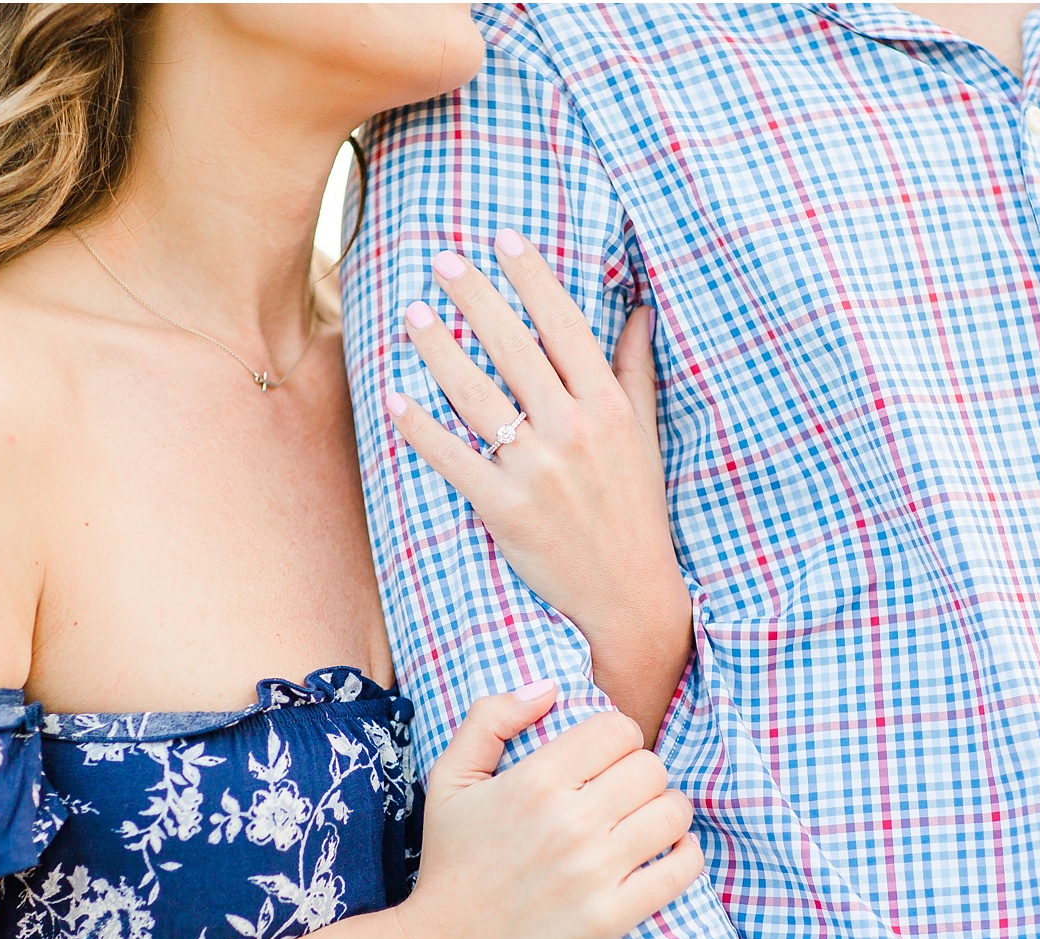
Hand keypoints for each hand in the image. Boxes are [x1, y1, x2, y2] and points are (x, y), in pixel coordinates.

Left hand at [386, 231, 693, 743]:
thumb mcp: (643, 437)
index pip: (566, 325)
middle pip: (514, 348)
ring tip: (412, 316)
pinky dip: (422, 430)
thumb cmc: (635, 512)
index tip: (503, 239)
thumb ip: (636, 371)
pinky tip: (396, 401)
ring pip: (477, 396)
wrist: (629, 599)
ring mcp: (537, 471)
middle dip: (475, 298)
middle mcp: (573, 431)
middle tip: (441, 260)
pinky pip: (454, 461)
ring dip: (439, 351)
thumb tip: (640, 309)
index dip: (532, 278)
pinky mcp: (505, 511)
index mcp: (608, 407)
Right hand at [394, 681, 702, 938]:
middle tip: (623, 793)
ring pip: (673, 812)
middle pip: (652, 768)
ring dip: (666, 811)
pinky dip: (684, 854)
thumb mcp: (449, 778)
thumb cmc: (450, 861)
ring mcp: (595, 872)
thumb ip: (490, 717)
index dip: (617, 738)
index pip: (618, 729)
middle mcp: (569, 822)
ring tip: (644, 821)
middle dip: (642, 774)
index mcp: (535, 782)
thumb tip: (550, 687)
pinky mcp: (612, 917)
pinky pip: (682, 868)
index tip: (604, 759)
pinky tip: (664, 853)